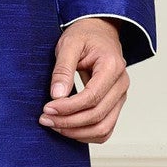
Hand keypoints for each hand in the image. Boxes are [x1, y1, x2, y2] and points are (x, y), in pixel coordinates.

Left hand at [39, 18, 128, 142]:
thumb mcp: (69, 44)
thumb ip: (63, 69)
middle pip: (98, 115)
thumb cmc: (85, 36)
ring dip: (77, 132)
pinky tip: (67, 129)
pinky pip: (105, 129)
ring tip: (54, 125)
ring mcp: (120, 96)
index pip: (92, 97)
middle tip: (45, 119)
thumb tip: (57, 96)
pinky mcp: (115, 104)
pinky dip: (87, 134)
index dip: (68, 107)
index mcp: (112, 66)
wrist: (99, 32)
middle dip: (69, 122)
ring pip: (104, 128)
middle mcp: (121, 84)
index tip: (47, 109)